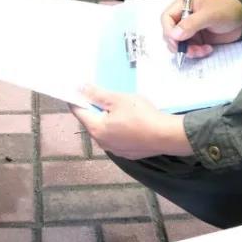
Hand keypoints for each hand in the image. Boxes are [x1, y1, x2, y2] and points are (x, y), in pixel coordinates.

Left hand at [70, 86, 191, 159]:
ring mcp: (115, 150)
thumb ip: (97, 94)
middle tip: (102, 95)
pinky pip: (116, 138)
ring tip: (117, 108)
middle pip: (91, 122)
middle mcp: (101, 143)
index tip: (78, 89)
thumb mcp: (118, 100)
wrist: (165, 136)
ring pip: (104, 131)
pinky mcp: (127, 153)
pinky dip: (117, 129)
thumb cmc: (140, 115)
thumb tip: (79, 88)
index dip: (77, 99)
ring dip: (106, 119)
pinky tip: (129, 122)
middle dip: (94, 109)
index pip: (78, 112)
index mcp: (96, 129)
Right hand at [161, 0, 241, 60]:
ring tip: (202, 50)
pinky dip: (196, 52)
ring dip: (188, 50)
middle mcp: (184, 16)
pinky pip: (189, 48)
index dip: (169, 31)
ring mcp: (190, 28)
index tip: (177, 42)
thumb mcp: (210, 14)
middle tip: (189, 50)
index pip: (166, 18)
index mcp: (183, 4)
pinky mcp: (196, 38)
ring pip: (178, 43)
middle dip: (178, 44)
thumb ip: (192, 23)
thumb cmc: (228, 10)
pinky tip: (207, 49)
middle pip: (170, 33)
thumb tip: (175, 35)